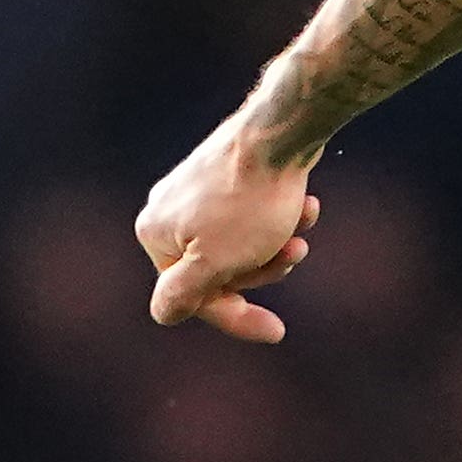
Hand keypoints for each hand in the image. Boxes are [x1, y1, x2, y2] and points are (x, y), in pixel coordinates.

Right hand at [135, 113, 321, 343]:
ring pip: (242, 241)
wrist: (282, 131)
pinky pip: (253, 212)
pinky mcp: (228, 173)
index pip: (192, 297)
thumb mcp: (214, 263)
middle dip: (263, 266)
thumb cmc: (249, 201)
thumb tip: (163, 313)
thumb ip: (182, 295)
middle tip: (296, 251)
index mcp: (155, 235)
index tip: (278, 331)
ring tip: (304, 218)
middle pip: (219, 268)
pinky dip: (280, 214)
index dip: (236, 316)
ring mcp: (198, 190)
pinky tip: (306, 204)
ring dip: (278, 240)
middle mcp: (168, 210)